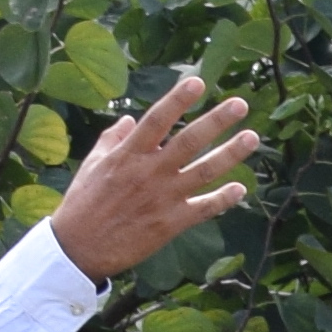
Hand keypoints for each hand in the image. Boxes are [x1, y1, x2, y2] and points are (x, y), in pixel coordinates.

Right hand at [50, 73, 260, 276]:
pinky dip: (223, 199)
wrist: (79, 249)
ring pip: (204, 171)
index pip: (157, 120)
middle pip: (189, 141)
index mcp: (128, 155)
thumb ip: (112, 140)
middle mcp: (150, 173)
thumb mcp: (92, 165)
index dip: (178, 100)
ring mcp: (163, 198)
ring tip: (252, 137)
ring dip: (230, 154)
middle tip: (240, 104)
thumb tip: (128, 120)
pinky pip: (203, 209)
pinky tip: (241, 188)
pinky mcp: (170, 223)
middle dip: (216, 121)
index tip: (199, 82)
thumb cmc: (82, 204)